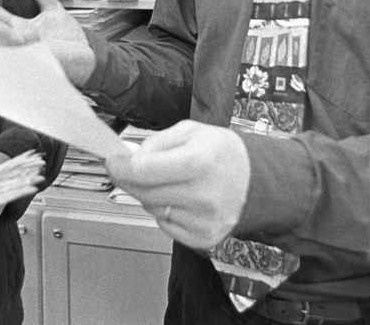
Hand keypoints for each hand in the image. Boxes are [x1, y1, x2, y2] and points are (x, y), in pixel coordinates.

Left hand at [105, 121, 249, 249]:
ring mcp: (205, 220)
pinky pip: (166, 226)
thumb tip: (127, 160)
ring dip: (152, 196)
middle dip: (132, 180)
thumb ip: (155, 143)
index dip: (121, 167)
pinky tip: (183, 200)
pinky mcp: (205, 238)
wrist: (256, 180)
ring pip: (152, 209)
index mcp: (199, 161)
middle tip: (136, 170)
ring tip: (173, 183)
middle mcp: (203, 195)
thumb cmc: (221, 152)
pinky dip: (166, 213)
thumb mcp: (190, 131)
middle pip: (143, 192)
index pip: (142, 171)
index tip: (113, 162)